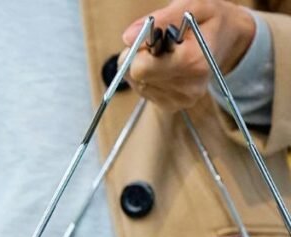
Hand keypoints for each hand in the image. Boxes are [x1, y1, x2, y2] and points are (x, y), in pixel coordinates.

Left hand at [120, 0, 255, 111]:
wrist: (229, 38)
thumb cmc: (209, 20)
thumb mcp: (192, 6)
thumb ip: (161, 19)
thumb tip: (128, 37)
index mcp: (194, 62)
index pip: (141, 68)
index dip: (140, 50)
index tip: (155, 38)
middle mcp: (189, 87)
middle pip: (136, 77)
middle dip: (139, 57)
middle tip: (159, 45)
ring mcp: (182, 99)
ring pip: (137, 84)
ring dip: (144, 66)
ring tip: (166, 54)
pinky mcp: (174, 105)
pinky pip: (143, 90)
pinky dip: (148, 77)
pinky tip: (165, 66)